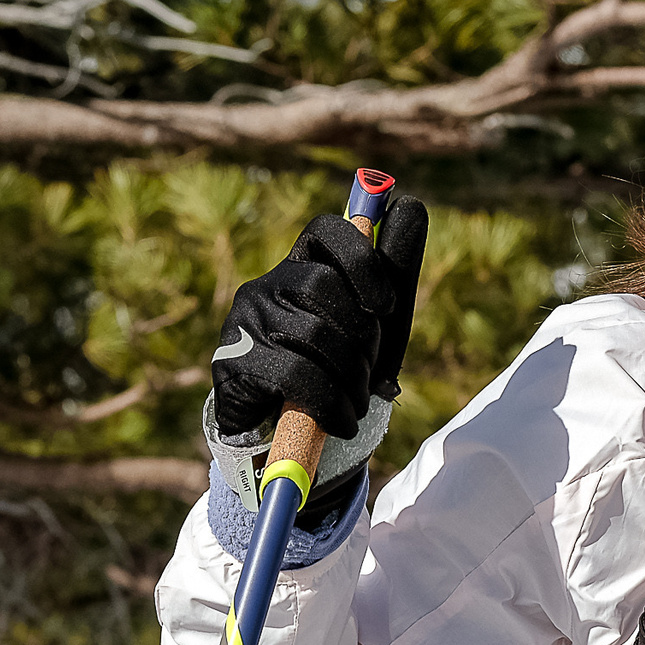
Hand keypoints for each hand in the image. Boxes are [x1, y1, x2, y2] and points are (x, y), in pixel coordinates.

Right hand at [205, 195, 429, 443]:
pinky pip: (295, 373)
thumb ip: (393, 272)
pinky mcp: (231, 361)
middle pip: (324, 285)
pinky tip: (340, 421)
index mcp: (302, 270)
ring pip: (314, 333)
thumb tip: (412, 204)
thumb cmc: (335, 376)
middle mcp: (266, 286)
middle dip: (362, 339)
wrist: (289, 440)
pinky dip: (330, 403)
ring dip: (350, 379)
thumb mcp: (374, 328)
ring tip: (354, 405)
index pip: (327, 231)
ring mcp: (244, 322)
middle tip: (367, 376)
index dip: (361, 258)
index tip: (386, 306)